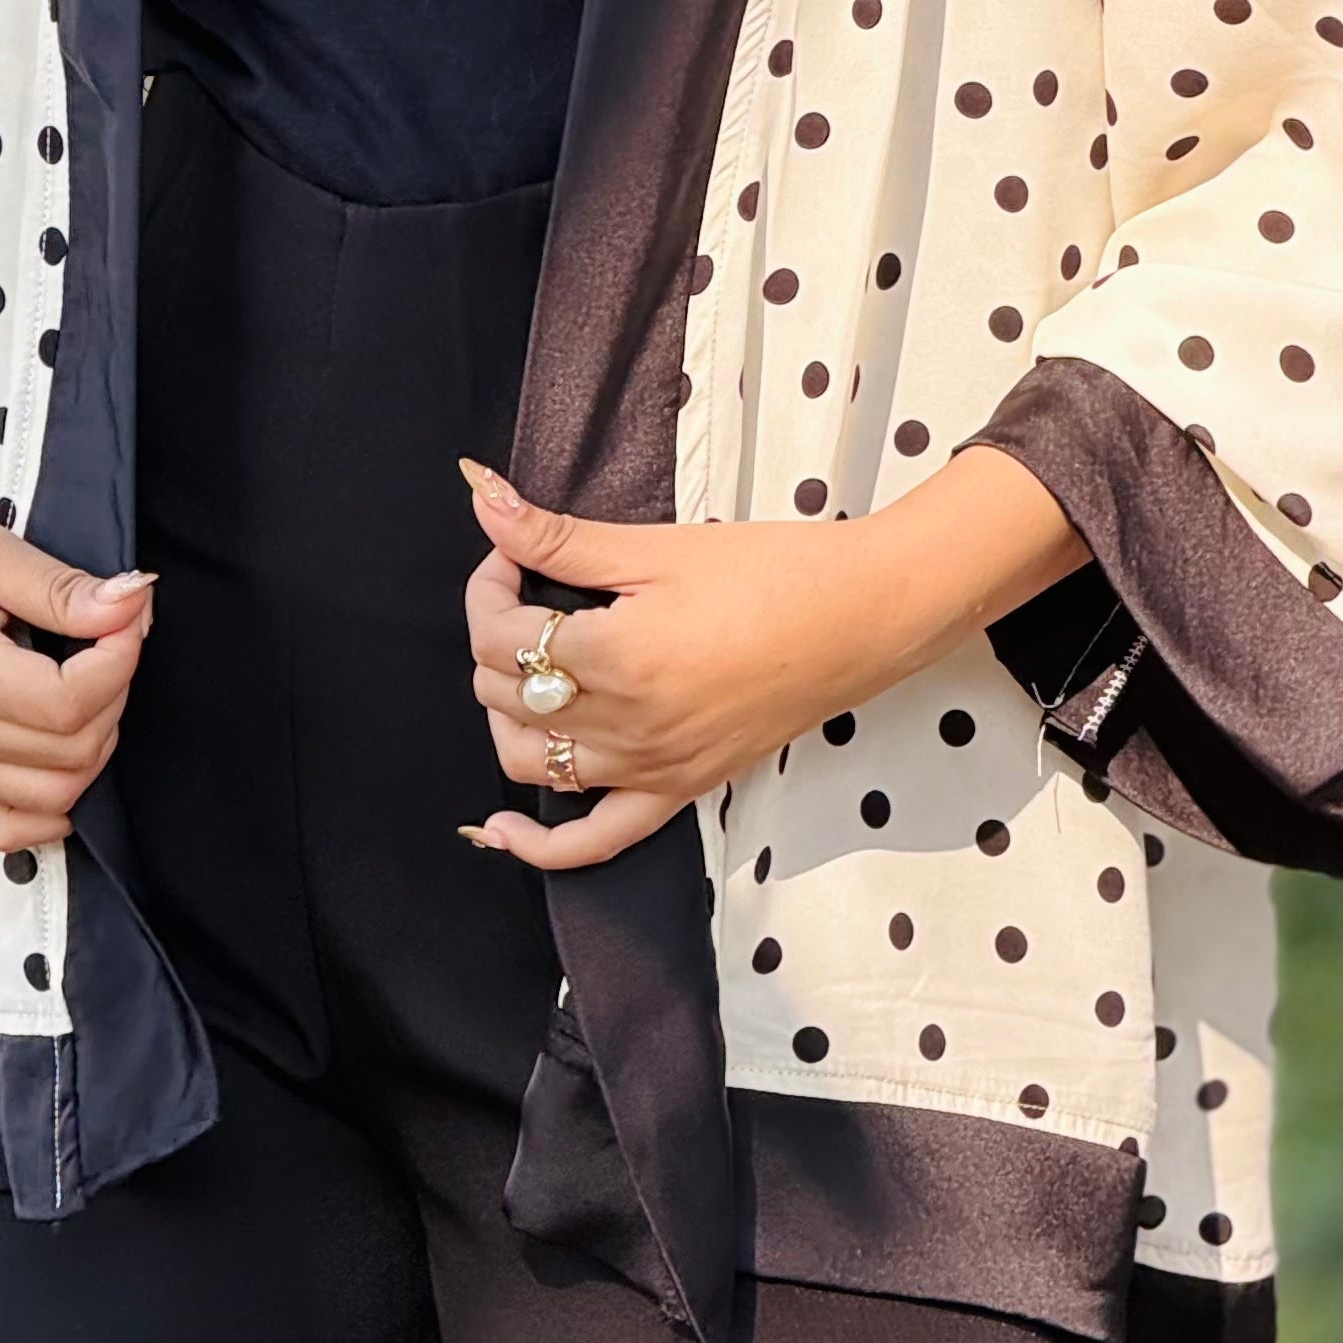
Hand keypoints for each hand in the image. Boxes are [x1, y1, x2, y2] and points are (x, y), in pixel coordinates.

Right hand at [0, 404, 154, 855]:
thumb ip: (62, 588)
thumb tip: (135, 602)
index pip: (67, 704)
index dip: (120, 660)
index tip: (128, 614)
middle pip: (69, 753)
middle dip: (114, 692)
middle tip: (113, 634)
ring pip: (51, 797)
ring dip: (93, 742)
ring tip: (89, 678)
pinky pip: (6, 827)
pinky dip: (51, 804)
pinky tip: (68, 753)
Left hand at [457, 444, 1088, 869]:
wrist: (860, 617)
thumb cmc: (769, 570)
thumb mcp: (658, 547)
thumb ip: (559, 536)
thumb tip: (482, 497)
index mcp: (616, 658)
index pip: (500, 635)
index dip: (489, 584)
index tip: (512, 550)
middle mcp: (626, 727)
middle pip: (506, 694)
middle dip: (495, 635)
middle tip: (526, 588)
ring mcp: (652, 770)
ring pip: (531, 762)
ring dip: (508, 713)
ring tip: (529, 664)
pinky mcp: (681, 793)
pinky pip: (595, 842)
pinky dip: (540, 845)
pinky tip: (502, 830)